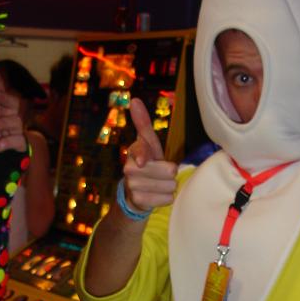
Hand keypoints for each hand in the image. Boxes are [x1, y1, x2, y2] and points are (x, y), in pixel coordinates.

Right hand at [122, 98, 176, 212]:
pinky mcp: (138, 201)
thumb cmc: (148, 165)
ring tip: (160, 185)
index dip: (144, 156)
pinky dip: (167, 198)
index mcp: (133, 152)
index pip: (141, 151)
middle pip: (167, 170)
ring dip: (169, 186)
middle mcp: (129, 168)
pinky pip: (166, 198)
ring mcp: (132, 186)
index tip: (142, 162)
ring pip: (169, 185)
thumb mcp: (149, 144)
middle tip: (162, 175)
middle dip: (170, 174)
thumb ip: (143, 124)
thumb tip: (134, 100)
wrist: (136, 194)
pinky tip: (158, 195)